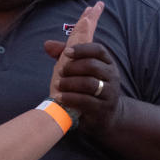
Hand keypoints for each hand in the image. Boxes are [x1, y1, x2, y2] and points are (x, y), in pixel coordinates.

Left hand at [44, 2, 117, 130]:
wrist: (104, 115)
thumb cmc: (87, 87)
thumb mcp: (78, 70)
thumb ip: (64, 55)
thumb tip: (47, 44)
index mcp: (107, 63)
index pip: (98, 50)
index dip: (82, 49)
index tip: (66, 52)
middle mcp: (112, 77)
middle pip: (92, 66)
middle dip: (72, 67)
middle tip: (60, 72)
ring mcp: (109, 93)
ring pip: (89, 84)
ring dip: (69, 83)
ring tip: (57, 84)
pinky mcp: (102, 109)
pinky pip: (85, 101)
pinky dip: (70, 97)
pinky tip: (59, 97)